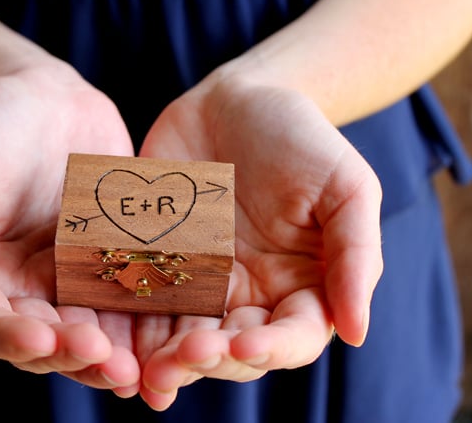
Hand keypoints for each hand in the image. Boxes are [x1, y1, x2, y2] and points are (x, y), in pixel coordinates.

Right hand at [0, 67, 141, 393]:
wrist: (41, 94)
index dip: (10, 339)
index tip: (39, 340)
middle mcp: (23, 289)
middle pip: (44, 340)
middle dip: (71, 355)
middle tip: (104, 362)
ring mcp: (70, 278)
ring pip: (89, 330)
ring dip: (110, 354)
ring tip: (132, 368)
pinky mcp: (110, 261)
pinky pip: (127, 294)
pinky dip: (142, 319)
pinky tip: (164, 334)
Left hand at [136, 77, 382, 408]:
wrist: (235, 100)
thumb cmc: (301, 138)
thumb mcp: (346, 187)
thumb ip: (355, 255)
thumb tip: (358, 333)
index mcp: (300, 287)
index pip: (292, 338)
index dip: (270, 350)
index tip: (243, 346)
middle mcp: (249, 296)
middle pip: (232, 350)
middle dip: (210, 360)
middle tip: (185, 356)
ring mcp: (200, 283)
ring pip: (183, 338)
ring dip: (166, 360)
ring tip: (147, 370)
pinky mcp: (158, 263)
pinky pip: (142, 301)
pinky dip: (129, 328)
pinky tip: (112, 342)